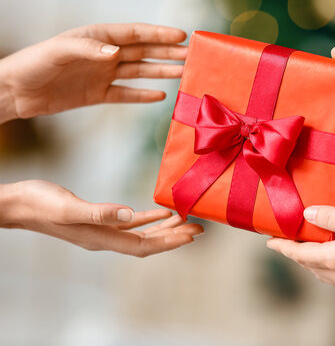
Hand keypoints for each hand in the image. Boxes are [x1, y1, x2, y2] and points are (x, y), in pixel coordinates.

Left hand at [0, 23, 187, 120]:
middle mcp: (104, 54)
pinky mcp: (97, 94)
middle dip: (167, 53)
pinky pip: (126, 94)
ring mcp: (102, 75)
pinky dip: (142, 95)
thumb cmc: (33, 64)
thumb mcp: (60, 51)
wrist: (16, 92)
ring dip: (161, 72)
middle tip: (191, 55)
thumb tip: (118, 52)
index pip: (134, 34)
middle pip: (143, 52)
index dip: (158, 34)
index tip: (180, 35)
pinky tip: (159, 95)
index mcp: (97, 38)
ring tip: (183, 73)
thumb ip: (90, 49)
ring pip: (139, 71)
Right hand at [0, 180, 202, 256]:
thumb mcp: (68, 207)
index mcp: (101, 237)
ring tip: (186, 220)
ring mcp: (102, 230)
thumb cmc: (38, 204)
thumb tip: (128, 215)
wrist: (18, 205)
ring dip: (164, 228)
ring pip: (142, 233)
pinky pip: (130, 222)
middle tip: (199, 229)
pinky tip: (160, 212)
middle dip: (174, 237)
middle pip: (148, 242)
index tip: (191, 237)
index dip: (168, 243)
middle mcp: (105, 238)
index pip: (143, 246)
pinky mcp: (99, 220)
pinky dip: (147, 218)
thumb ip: (98, 212)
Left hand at [268, 206, 334, 344]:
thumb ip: (332, 218)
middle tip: (285, 236)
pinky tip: (330, 249)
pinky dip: (324, 260)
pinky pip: (334, 272)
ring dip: (309, 256)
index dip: (282, 246)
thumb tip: (308, 214)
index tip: (268, 241)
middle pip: (307, 263)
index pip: (299, 254)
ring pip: (320, 269)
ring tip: (304, 241)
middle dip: (294, 250)